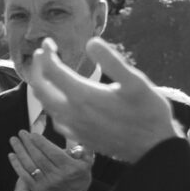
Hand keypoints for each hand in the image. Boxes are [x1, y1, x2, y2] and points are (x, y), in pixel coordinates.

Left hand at [9, 126, 91, 190]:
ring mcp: (46, 184)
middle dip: (28, 144)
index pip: (52, 152)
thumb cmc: (80, 176)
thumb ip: (83, 149)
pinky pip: (25, 175)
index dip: (41, 143)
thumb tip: (79, 135)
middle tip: (21, 133)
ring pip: (30, 165)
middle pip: (39, 157)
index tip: (33, 134)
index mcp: (69, 168)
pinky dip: (17, 165)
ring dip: (20, 151)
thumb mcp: (87, 163)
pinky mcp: (38, 189)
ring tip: (14, 140)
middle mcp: (57, 176)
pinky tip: (12, 155)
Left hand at [30, 36, 181, 162]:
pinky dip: (50, 102)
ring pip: (44, 103)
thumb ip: (112, 61)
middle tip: (42, 53)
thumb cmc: (148, 112)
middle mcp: (70, 113)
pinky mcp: (76, 136)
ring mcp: (71, 127)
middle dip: (38, 67)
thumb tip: (91, 42)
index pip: (51, 71)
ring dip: (42, 84)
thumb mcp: (136, 82)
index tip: (48, 42)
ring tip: (47, 70)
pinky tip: (59, 97)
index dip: (46, 54)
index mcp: (82, 96)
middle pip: (40, 87)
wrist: (152, 148)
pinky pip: (54, 117)